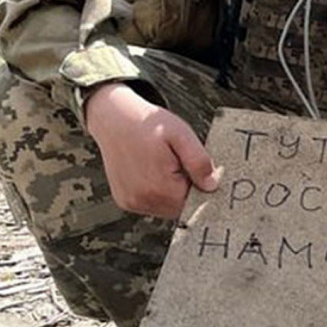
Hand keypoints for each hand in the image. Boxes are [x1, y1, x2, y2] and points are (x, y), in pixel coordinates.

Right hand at [84, 83, 219, 219]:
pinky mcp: (125, 200)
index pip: (194, 203)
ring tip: (166, 164)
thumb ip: (199, 162)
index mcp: (157, 187)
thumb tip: (211, 185)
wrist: (115, 118)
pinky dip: (159, 191)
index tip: (199, 170)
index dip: (201, 187)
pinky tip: (155, 170)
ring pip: (166, 207)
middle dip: (187, 188)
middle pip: (180, 208)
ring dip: (173, 191)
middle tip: (180, 162)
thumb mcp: (182, 135)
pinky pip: (152, 204)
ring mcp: (130, 202)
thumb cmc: (147, 124)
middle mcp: (140, 200)